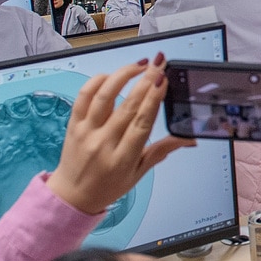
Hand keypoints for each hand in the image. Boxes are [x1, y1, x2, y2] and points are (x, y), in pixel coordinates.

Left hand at [47, 56, 191, 214]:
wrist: (72, 197)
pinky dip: (97, 81)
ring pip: (104, 96)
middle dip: (144, 80)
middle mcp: (103, 143)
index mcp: (122, 158)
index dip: (153, 100)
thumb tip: (188, 139)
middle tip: (158, 63)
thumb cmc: (107, 186)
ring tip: (138, 65)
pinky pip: (83, 97)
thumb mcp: (138, 173)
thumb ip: (162, 151)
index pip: (141, 124)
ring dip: (122, 76)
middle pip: (127, 106)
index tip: (162, 80)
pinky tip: (111, 76)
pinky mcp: (73, 124)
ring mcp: (86, 132)